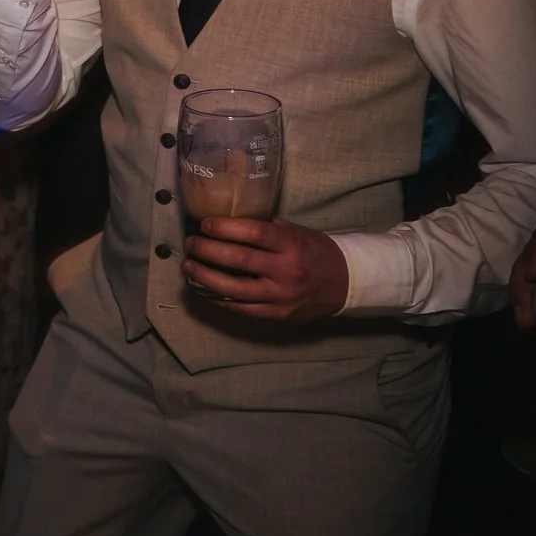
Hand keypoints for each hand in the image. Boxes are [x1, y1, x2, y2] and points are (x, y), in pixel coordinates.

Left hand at [182, 217, 349, 320]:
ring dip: (205, 277)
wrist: (346, 283)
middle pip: (237, 259)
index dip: (224, 227)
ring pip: (233, 289)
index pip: (253, 233)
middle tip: (190, 243)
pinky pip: (241, 308)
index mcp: (292, 245)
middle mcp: (286, 271)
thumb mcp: (298, 232)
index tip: (205, 224)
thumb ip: (267, 228)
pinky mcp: (277, 314)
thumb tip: (229, 221)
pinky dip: (219, 298)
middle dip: (207, 250)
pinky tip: (204, 288)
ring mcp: (281, 296)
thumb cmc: (317, 252)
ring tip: (188, 266)